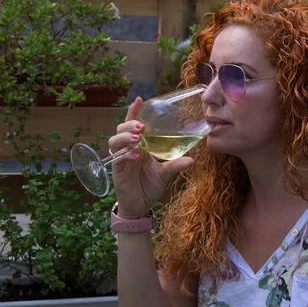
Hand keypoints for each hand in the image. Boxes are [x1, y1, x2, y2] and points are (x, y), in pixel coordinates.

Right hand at [109, 97, 194, 218]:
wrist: (140, 206)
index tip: (140, 100)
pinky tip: (135, 155)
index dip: (134, 112)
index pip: (134, 124)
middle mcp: (129, 149)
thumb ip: (175, 165)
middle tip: (142, 126)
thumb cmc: (150, 187)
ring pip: (115, 140)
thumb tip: (192, 159)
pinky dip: (125, 154)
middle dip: (130, 123)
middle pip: (122, 128)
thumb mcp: (165, 174)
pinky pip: (117, 158)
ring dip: (125, 136)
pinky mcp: (117, 169)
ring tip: (137, 138)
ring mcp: (121, 158)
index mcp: (140, 145)